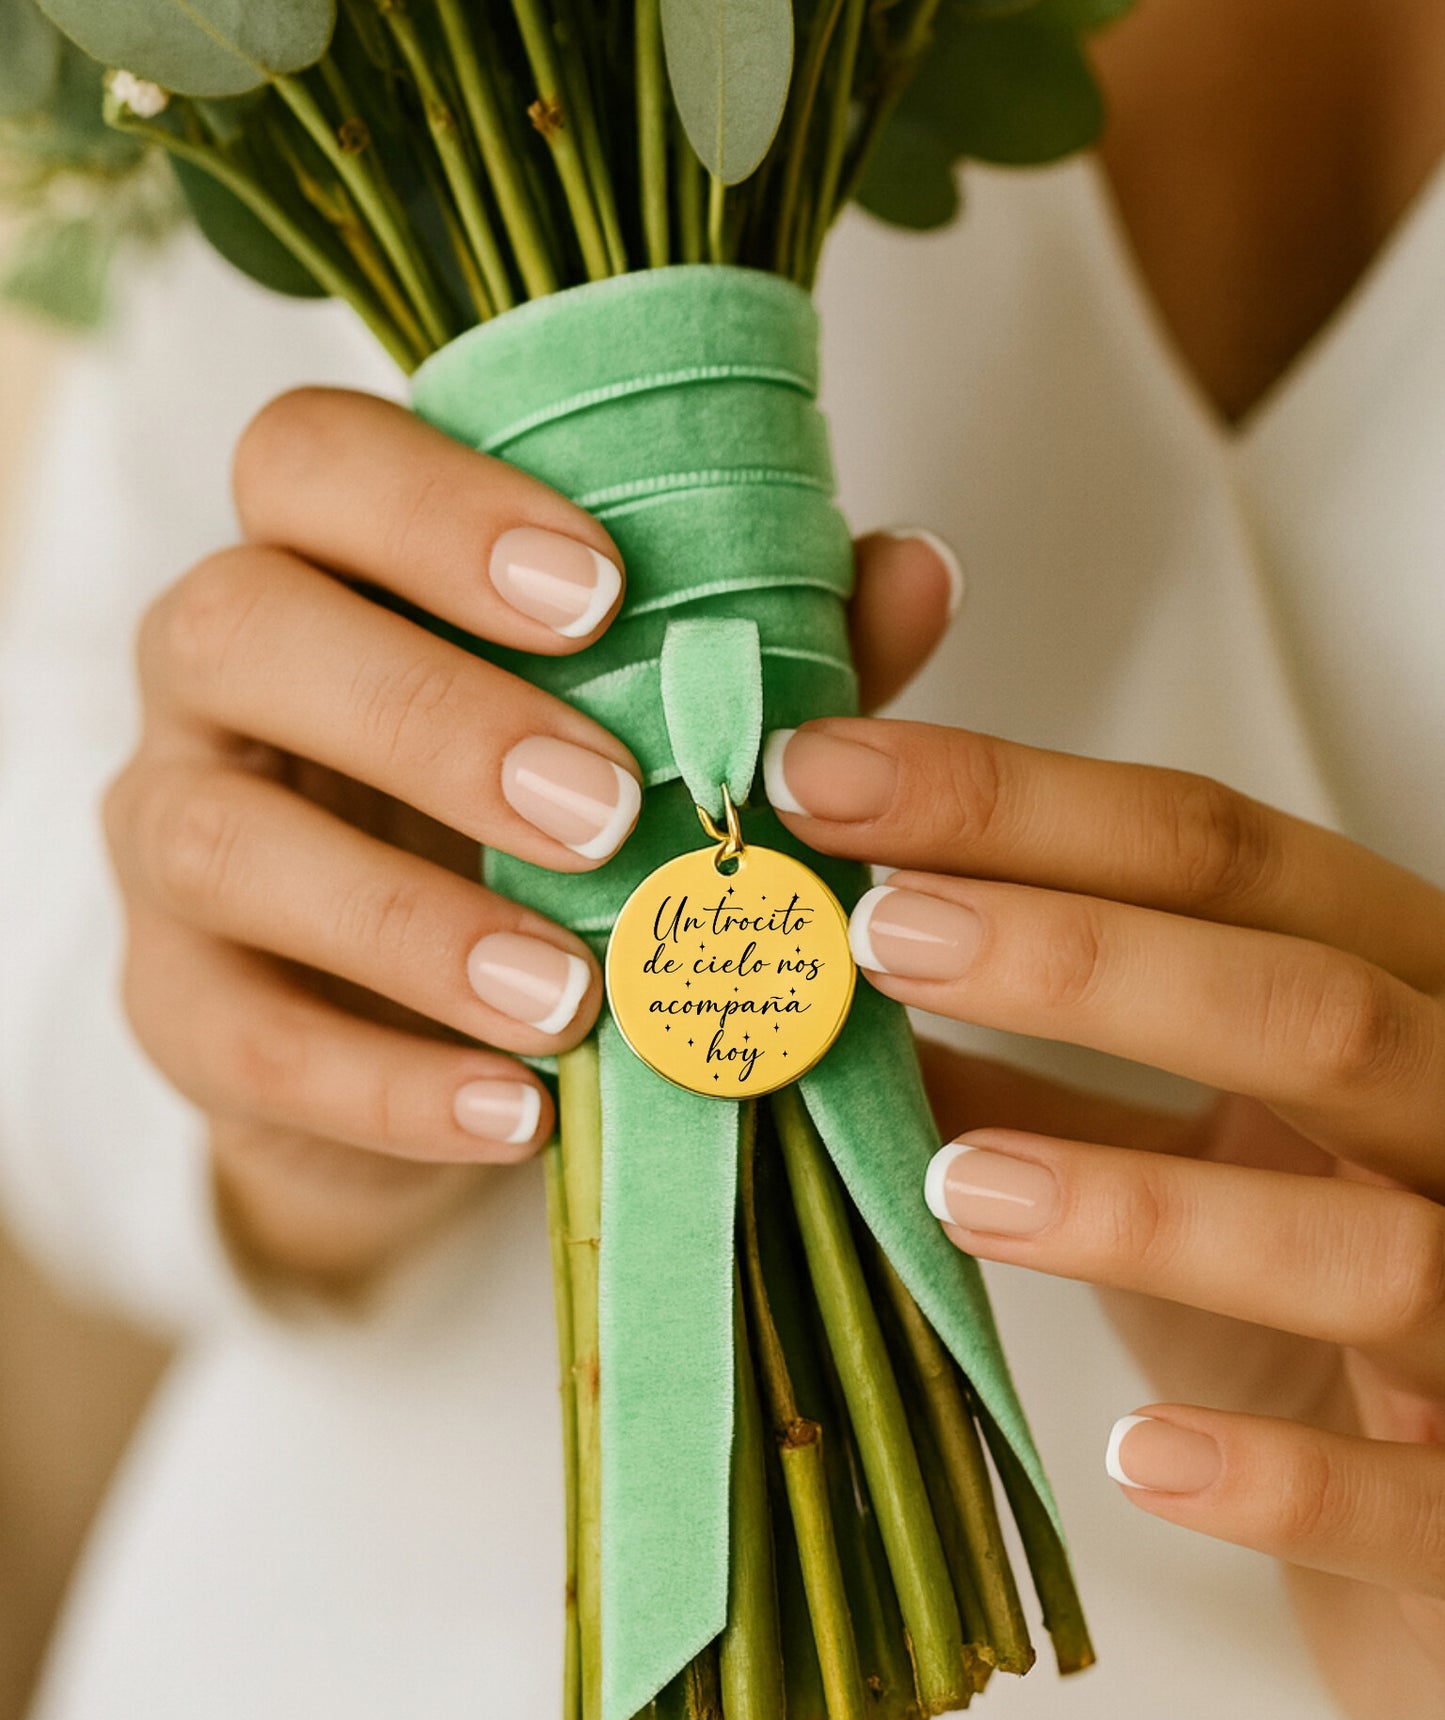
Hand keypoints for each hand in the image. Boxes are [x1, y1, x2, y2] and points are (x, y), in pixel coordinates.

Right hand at [104, 387, 955, 1289]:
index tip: (601, 590)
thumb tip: (914, 569)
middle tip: (603, 809)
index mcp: (327, 565)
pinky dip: (383, 1083)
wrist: (414, 1026)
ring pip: (219, 839)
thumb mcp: (647, 734)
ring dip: (408, 921)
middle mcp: (216, 678)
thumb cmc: (537, 832)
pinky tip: (516, 1117)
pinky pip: (237, 1037)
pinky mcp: (172, 1003)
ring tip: (575, 998)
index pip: (311, 461)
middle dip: (428, 714)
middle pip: (237, 627)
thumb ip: (757, 654)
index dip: (434, 506)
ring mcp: (169, 837)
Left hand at [764, 715, 1444, 1719]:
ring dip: (1152, 1211)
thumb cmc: (1313, 1303)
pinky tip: (1134, 1455)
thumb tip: (830, 1011)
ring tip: (955, 1185)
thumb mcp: (1191, 1154)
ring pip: (1368, 1245)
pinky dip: (1275, 1475)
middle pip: (1310, 1009)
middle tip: (879, 934)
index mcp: (1386, 1004)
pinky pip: (1408, 1500)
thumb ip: (1042, 1078)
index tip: (829, 782)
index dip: (1022, 808)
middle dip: (1090, 962)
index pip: (1222, 859)